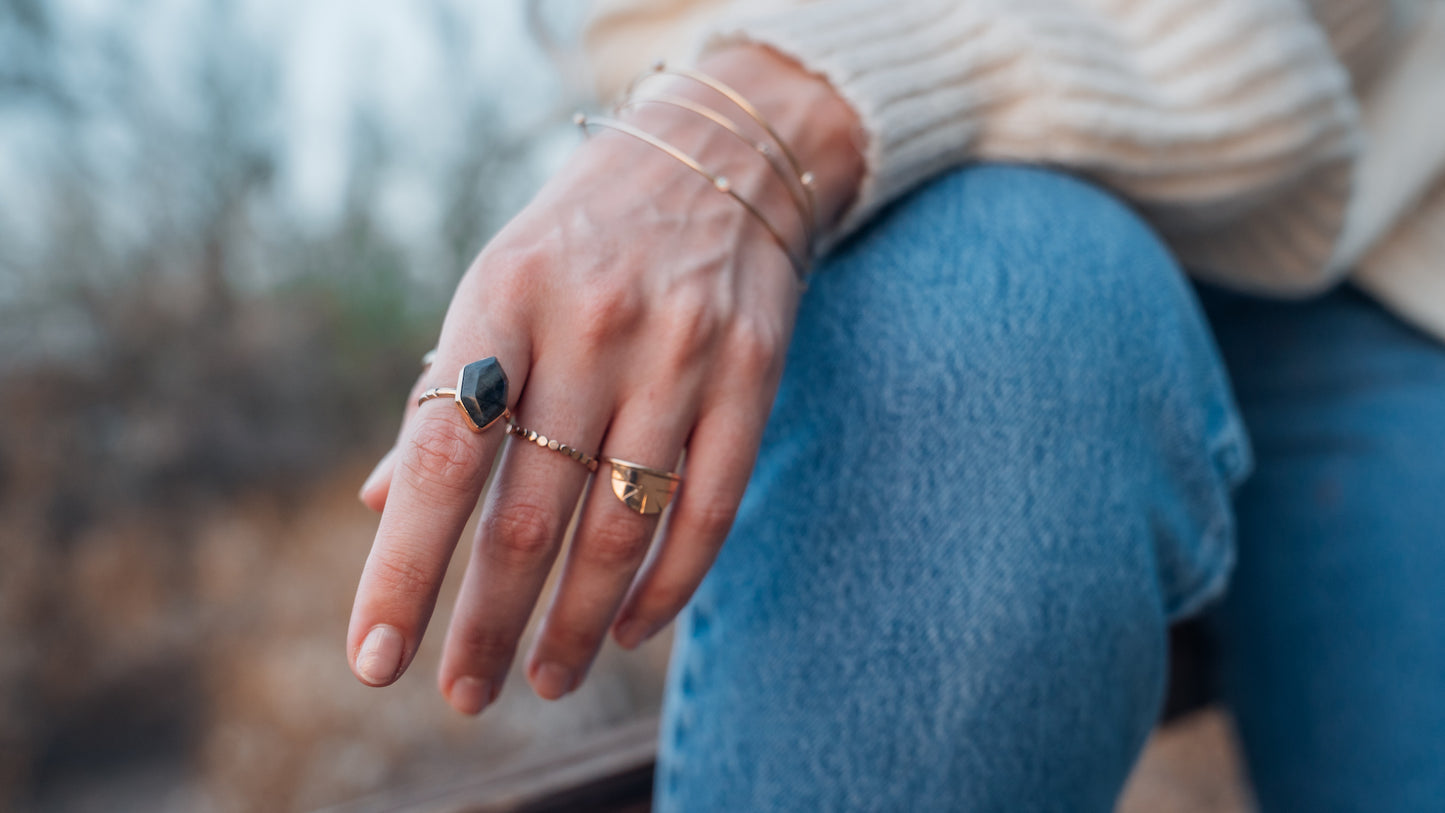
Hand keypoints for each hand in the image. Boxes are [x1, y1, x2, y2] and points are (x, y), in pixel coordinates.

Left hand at [347, 45, 862, 712]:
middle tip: (463, 696)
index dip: (405, 566)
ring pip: (621, 526)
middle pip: (531, 512)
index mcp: (504, 292)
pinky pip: (709, 507)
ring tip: (546, 680)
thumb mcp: (497, 283)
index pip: (442, 454)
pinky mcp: (753, 373)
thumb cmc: (584, 235)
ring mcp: (682, 349)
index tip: (375, 658)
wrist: (724, 152)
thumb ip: (445, 392)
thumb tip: (381, 504)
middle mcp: (592, 323)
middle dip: (490, 622)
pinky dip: (668, 585)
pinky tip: (630, 630)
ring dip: (578, 624)